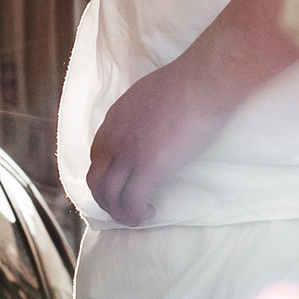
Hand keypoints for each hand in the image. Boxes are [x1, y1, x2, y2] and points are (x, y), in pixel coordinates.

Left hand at [86, 48, 233, 224]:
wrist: (203, 81)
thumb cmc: (187, 81)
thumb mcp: (147, 94)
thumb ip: (140, 113)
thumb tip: (149, 124)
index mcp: (113, 120)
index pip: (96, 157)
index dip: (105, 177)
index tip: (120, 186)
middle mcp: (114, 139)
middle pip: (96, 181)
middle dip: (106, 201)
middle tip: (124, 209)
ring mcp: (129, 154)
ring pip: (110, 196)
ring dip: (120, 212)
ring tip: (136, 216)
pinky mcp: (150, 167)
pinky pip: (133, 201)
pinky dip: (136, 213)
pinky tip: (150, 211)